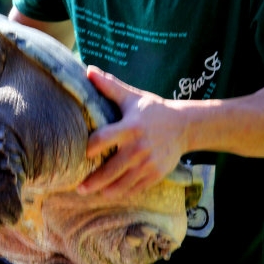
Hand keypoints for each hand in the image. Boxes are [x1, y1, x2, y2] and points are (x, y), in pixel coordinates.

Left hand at [78, 67, 187, 196]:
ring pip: (123, 183)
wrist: (184, 126)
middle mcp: (139, 147)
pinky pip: (137, 188)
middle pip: (112, 168)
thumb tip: (88, 70)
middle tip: (79, 187)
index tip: (83, 153)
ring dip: (106, 191)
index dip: (91, 147)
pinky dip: (123, 192)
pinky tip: (111, 194)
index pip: (105, 139)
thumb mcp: (132, 97)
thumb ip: (110, 86)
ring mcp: (149, 163)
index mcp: (130, 127)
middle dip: (94, 180)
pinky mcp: (156, 173)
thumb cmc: (153, 110)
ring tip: (91, 193)